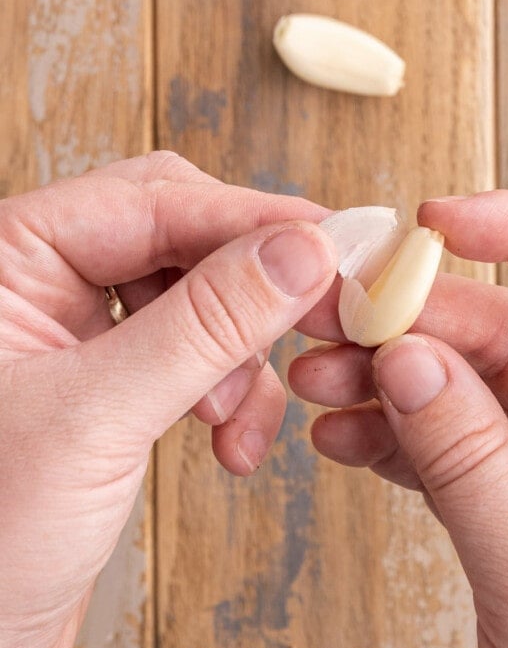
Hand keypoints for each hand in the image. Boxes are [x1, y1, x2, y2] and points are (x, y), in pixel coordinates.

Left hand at [0, 151, 336, 647]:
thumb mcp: (100, 418)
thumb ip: (205, 326)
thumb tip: (301, 251)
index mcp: (9, 260)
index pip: (151, 202)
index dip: (251, 220)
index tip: (336, 243)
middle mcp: (38, 285)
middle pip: (179, 238)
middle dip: (249, 287)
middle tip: (315, 318)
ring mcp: (74, 338)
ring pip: (196, 301)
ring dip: (240, 357)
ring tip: (240, 421)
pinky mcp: (105, 390)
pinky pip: (191, 359)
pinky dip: (227, 396)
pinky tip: (232, 445)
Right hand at [290, 190, 507, 647]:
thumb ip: (471, 464)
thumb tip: (408, 357)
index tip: (439, 219)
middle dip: (419, 324)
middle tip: (329, 320)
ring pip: (474, 392)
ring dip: (393, 381)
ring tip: (315, 382)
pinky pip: (457, 450)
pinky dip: (398, 439)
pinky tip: (343, 435)